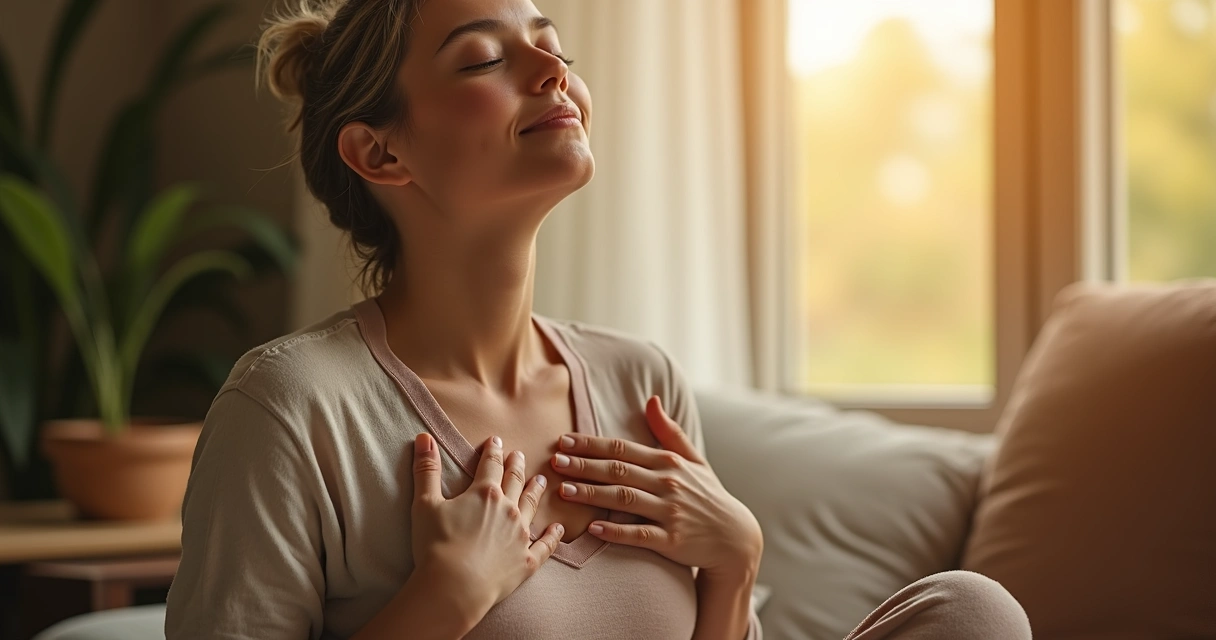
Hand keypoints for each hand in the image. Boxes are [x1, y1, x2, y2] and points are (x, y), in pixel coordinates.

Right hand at [411, 432, 564, 614]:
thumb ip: (426, 470)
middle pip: (515, 480)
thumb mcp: (425, 503)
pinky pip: (545, 545)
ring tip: (541, 480)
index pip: (491, 464)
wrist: (454, 588)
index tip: (496, 440)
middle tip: (519, 455)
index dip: (493, 450)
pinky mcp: (526, 560)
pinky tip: (559, 528)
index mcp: (485, 493)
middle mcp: (508, 509)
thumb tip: (423, 438)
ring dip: (535, 491)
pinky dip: (553, 536)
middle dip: (516, 465)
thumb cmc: (436, 546)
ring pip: (532, 506)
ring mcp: (520, 535)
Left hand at [551, 396, 762, 576]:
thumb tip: (651, 399)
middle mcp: (668, 483)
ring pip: (624, 499)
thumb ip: (669, 431)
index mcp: (668, 462)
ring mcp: (670, 512)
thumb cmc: (707, 495)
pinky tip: (593, 527)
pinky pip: (639, 534)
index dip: (591, 444)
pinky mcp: (672, 540)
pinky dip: (616, 531)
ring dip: (592, 494)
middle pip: (618, 470)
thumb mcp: (694, 460)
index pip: (622, 448)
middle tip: (555, 461)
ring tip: (564, 491)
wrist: (734, 537)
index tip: (564, 441)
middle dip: (584, 465)